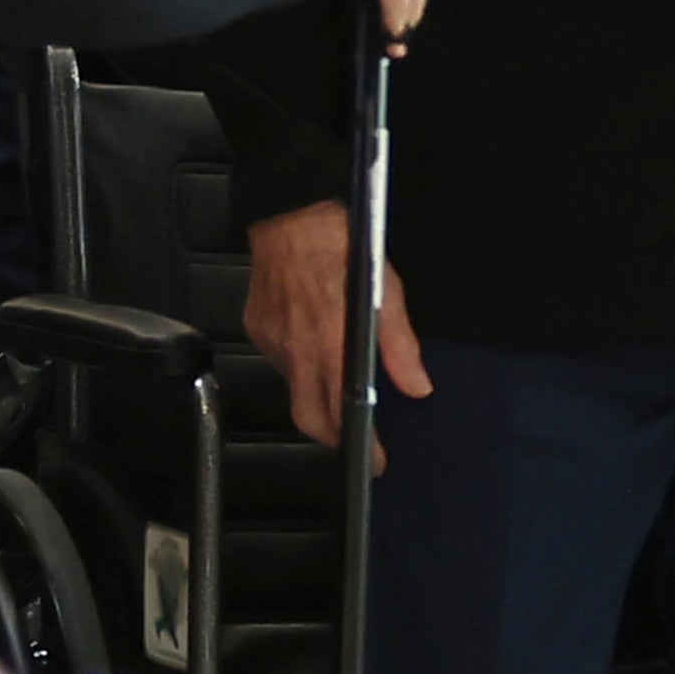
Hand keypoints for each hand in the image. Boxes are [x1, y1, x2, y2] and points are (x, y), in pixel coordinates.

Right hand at [243, 196, 421, 423]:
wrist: (290, 213)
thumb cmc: (339, 244)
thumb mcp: (385, 291)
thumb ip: (398, 344)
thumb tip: (416, 385)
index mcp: (330, 344)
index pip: (342, 413)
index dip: (360, 444)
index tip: (375, 460)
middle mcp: (298, 351)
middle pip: (309, 418)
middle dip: (332, 437)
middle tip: (356, 439)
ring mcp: (274, 341)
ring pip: (294, 389)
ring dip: (317, 397)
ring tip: (339, 388)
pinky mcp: (258, 328)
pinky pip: (281, 361)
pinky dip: (300, 366)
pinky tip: (315, 348)